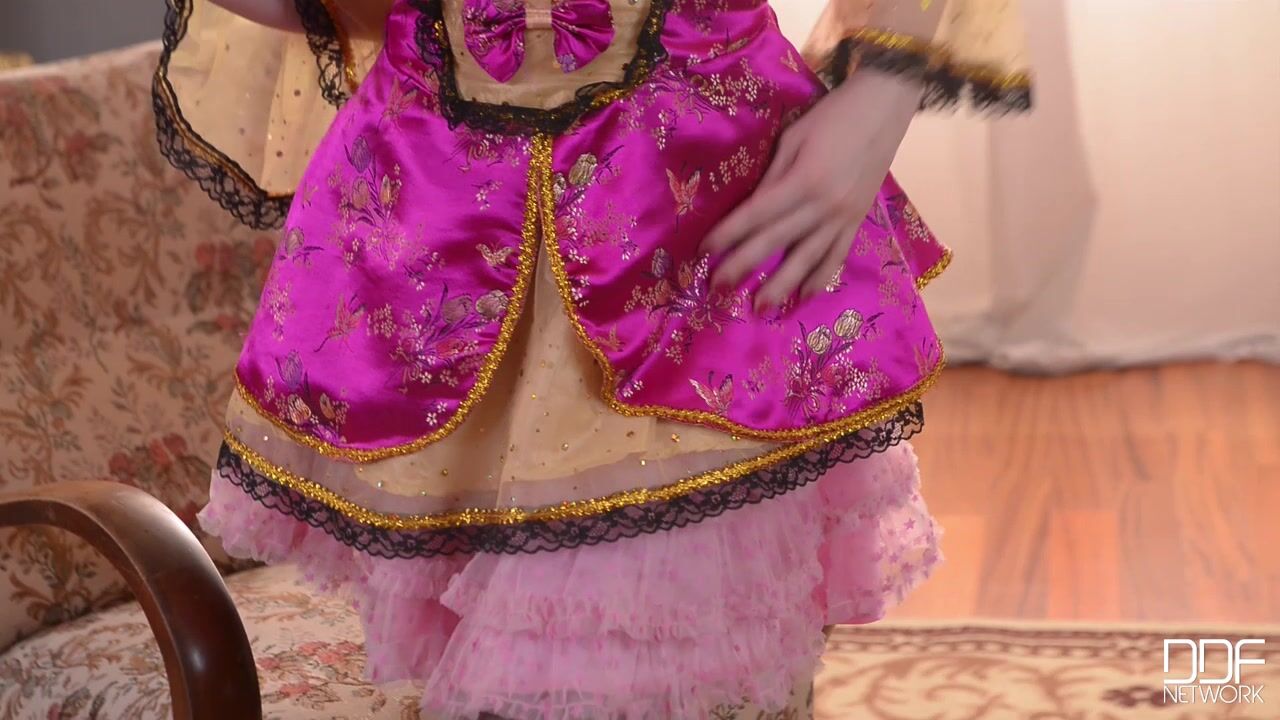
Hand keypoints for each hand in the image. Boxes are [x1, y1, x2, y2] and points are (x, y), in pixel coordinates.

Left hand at [700, 71, 921, 311]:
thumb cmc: (833, 115)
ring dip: (782, 286)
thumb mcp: (794, 137)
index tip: (703, 252)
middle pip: (776, 241)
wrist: (886, 107)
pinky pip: (837, 255)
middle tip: (717, 289)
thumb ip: (773, 176)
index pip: (756, 214)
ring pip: (807, 258)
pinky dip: (820, 278)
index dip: (728, 234)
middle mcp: (823, 205)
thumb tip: (751, 210)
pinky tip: (805, 296)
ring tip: (759, 308)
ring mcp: (844, 216)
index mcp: (803, 180)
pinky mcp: (858, 220)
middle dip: (744, 266)